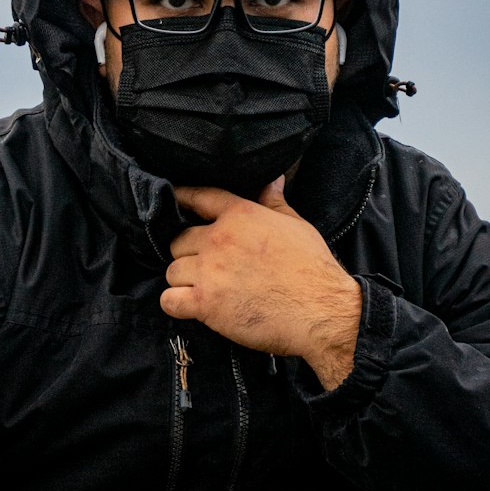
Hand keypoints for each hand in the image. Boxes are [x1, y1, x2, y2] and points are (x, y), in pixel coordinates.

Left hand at [163, 178, 362, 389]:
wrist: (320, 310)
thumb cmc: (313, 268)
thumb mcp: (297, 226)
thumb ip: (275, 203)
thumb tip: (274, 180)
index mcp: (240, 215)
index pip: (199, 197)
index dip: (182, 197)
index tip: (172, 198)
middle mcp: (219, 239)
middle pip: (178, 242)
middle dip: (188, 254)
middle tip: (208, 269)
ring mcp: (209, 271)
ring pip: (172, 271)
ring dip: (184, 282)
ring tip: (206, 290)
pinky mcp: (205, 303)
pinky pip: (169, 300)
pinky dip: (175, 304)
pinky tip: (191, 307)